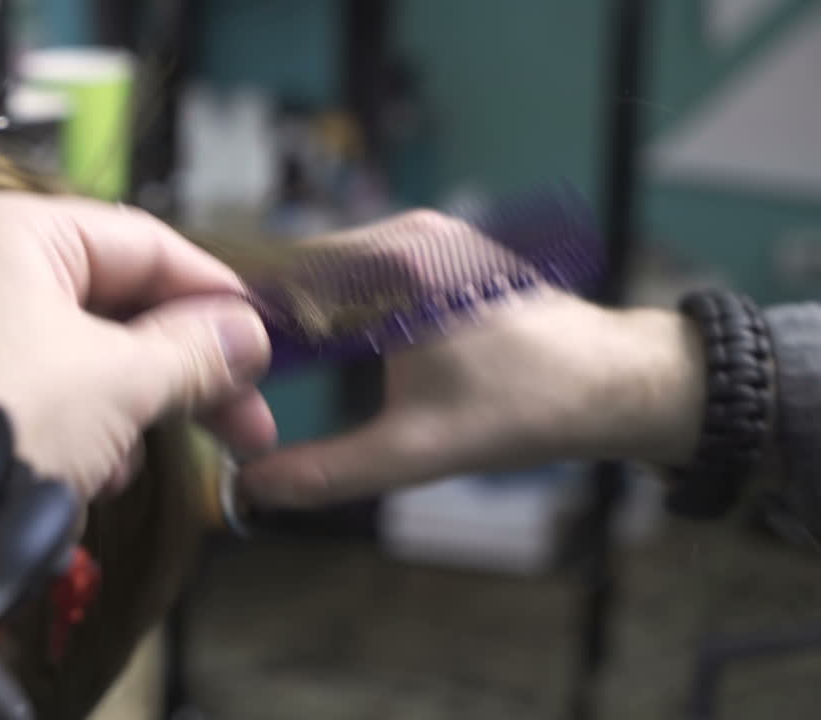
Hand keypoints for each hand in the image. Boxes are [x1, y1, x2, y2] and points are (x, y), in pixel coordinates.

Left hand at [0, 191, 274, 497]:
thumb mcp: (120, 382)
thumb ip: (196, 352)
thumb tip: (248, 337)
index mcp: (12, 231)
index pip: (146, 242)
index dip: (214, 293)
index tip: (260, 337)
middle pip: (118, 305)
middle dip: (183, 370)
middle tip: (243, 417)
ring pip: (86, 355)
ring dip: (129, 408)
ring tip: (131, 458)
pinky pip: (44, 389)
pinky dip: (81, 428)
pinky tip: (88, 472)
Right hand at [238, 213, 705, 507]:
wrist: (611, 383)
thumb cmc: (524, 409)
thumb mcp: (416, 451)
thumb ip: (327, 472)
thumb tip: (251, 490)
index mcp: (396, 264)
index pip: (282, 279)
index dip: (239, 323)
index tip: (211, 366)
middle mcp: (407, 231)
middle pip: (300, 270)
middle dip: (267, 322)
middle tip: (234, 376)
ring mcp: (425, 232)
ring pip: (329, 270)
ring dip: (300, 314)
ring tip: (267, 366)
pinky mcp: (438, 246)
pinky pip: (362, 271)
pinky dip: (335, 305)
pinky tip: (320, 348)